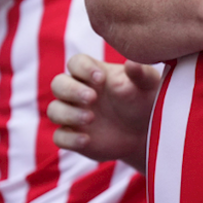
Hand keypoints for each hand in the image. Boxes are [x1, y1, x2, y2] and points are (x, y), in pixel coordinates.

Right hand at [48, 53, 158, 170]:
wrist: (147, 131)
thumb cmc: (145, 99)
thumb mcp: (148, 84)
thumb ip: (140, 73)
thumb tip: (131, 63)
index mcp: (94, 73)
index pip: (76, 62)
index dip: (83, 68)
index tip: (101, 78)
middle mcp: (79, 91)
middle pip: (58, 84)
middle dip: (71, 90)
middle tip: (92, 98)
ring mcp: (74, 114)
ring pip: (54, 110)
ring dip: (68, 113)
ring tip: (90, 118)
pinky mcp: (73, 136)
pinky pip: (60, 137)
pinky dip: (69, 139)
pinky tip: (86, 140)